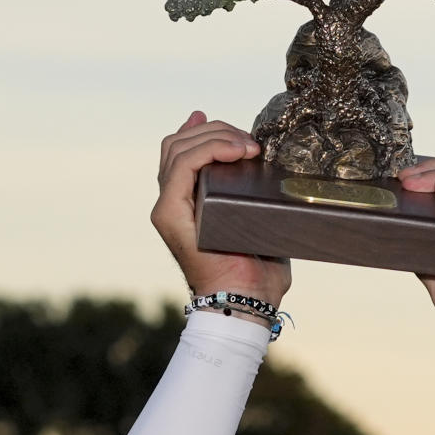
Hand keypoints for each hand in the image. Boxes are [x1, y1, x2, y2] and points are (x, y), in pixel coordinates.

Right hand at [152, 112, 291, 309]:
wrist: (247, 303)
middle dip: (217, 131)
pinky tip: (237, 151)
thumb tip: (268, 176)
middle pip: (178, 145)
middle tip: (251, 141)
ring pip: (178, 148)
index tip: (239, 132)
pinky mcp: (169, 214)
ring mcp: (167, 208)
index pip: (181, 152)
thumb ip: (253, 199)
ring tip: (251, 147)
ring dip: (217, 137)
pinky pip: (182, 165)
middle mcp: (171, 203)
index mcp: (186, 203)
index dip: (203, 132)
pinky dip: (209, 149)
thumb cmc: (259, 273)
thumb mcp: (259, 225)